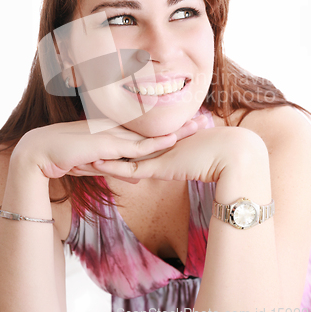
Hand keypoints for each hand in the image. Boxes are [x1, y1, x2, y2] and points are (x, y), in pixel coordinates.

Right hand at [12, 115, 207, 179]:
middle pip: (157, 130)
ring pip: (151, 135)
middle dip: (181, 126)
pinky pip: (134, 146)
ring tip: (199, 127)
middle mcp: (120, 132)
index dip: (172, 129)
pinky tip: (171, 141)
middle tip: (205, 120)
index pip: (151, 132)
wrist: (41, 153)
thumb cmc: (67, 157)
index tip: (191, 126)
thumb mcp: (99, 167)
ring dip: (175, 132)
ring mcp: (113, 136)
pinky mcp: (106, 145)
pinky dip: (154, 144)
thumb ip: (120, 169)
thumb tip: (139, 179)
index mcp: (120, 135)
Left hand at [90, 125, 269, 182]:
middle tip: (79, 147)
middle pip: (120, 146)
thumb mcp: (197, 156)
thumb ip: (187, 157)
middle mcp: (156, 146)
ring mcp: (156, 154)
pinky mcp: (159, 166)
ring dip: (99, 158)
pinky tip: (95, 166)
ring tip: (78, 159)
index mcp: (161, 142)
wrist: (232, 154)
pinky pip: (129, 169)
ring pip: (120, 157)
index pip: (132, 143)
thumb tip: (186, 158)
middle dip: (99, 147)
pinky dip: (111, 168)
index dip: (114, 142)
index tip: (96, 143)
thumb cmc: (220, 154)